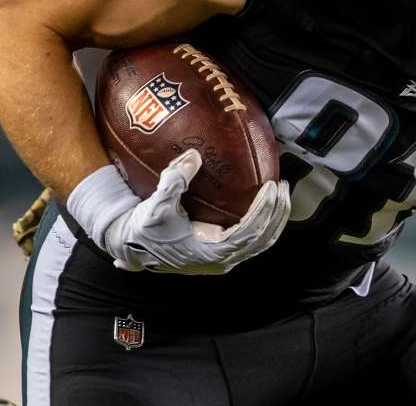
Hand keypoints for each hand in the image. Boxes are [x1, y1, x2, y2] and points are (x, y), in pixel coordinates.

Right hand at [104, 149, 289, 274]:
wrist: (132, 248)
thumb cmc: (145, 230)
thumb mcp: (156, 207)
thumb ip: (174, 181)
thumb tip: (193, 156)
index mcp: (211, 255)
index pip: (250, 234)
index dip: (264, 211)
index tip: (272, 188)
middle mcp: (222, 260)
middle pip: (264, 238)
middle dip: (278, 212)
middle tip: (283, 185)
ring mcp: (224, 257)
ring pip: (261, 240)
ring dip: (274, 216)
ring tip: (281, 191)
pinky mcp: (222, 250)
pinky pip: (252, 237)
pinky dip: (262, 219)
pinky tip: (265, 199)